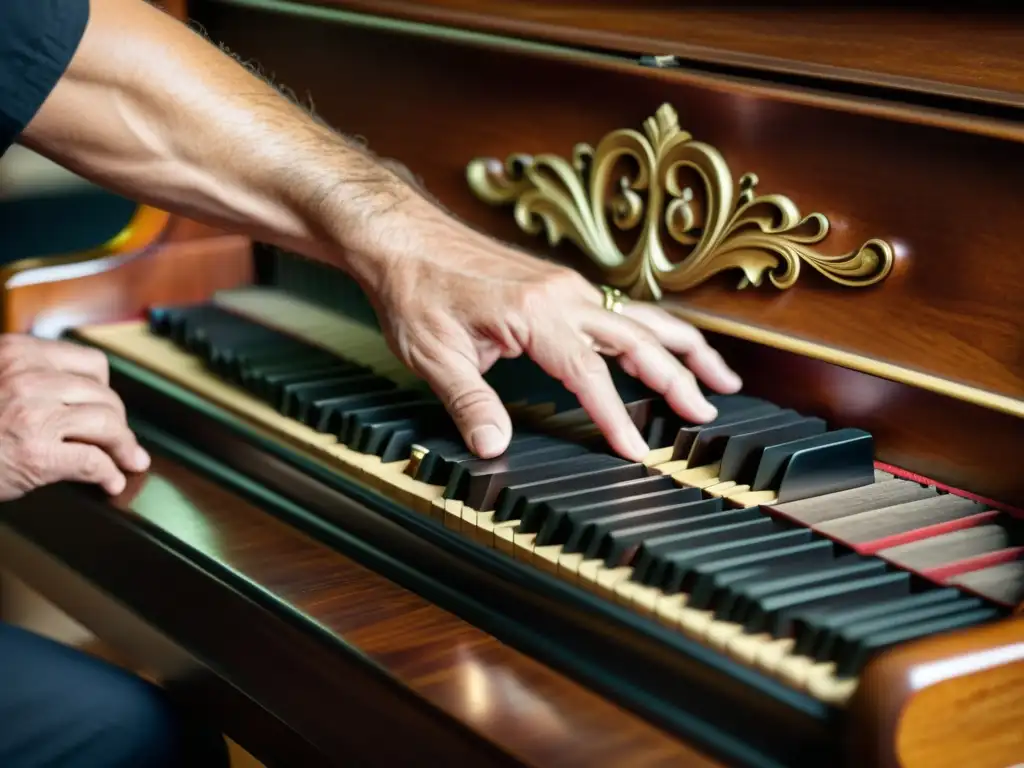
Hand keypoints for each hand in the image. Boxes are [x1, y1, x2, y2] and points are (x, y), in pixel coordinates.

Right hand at [0, 335, 149, 500]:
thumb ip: (28, 379)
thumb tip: (74, 395)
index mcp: (18, 354)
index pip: (91, 363)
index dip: (105, 389)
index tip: (108, 406)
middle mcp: (30, 378)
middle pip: (105, 394)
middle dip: (119, 420)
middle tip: (122, 440)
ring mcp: (36, 415)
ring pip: (108, 423)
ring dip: (124, 446)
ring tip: (128, 460)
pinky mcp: (39, 454)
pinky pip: (94, 460)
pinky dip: (110, 473)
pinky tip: (111, 481)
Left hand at [363, 225, 741, 461]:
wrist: (402, 237)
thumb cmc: (415, 289)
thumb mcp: (433, 354)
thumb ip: (469, 402)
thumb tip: (495, 447)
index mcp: (536, 313)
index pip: (590, 374)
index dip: (616, 417)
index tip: (638, 452)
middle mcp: (563, 294)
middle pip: (638, 340)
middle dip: (678, 379)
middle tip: (706, 414)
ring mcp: (566, 286)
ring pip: (641, 317)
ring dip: (684, 347)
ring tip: (720, 377)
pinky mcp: (560, 286)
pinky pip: (621, 308)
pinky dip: (654, 331)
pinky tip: (666, 346)